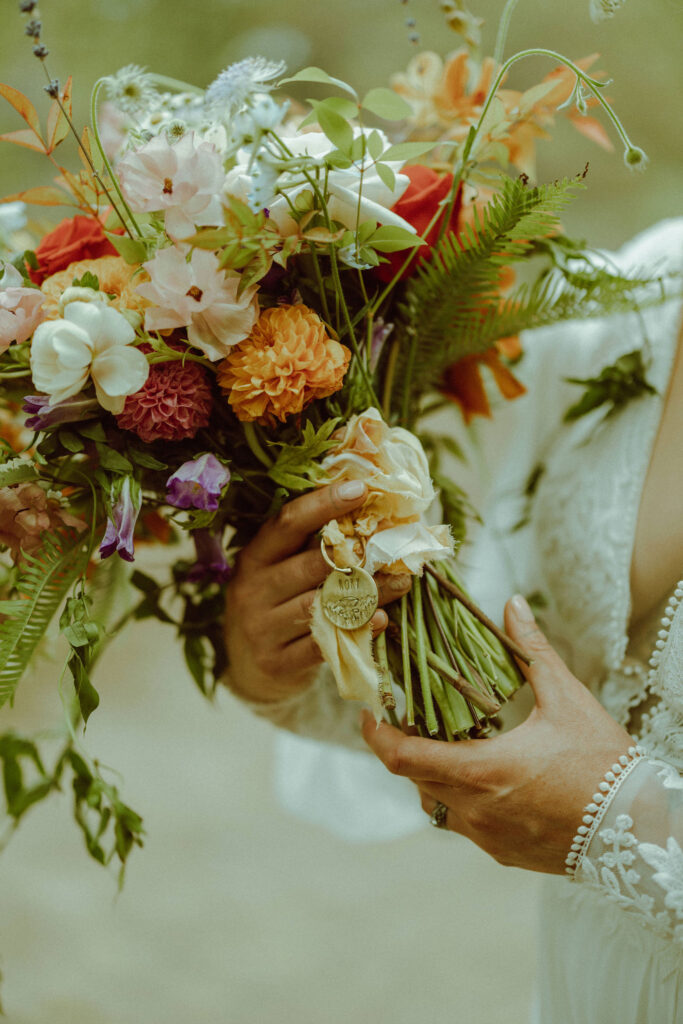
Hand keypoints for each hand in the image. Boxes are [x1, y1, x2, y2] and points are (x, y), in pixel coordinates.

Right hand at [224, 481, 411, 703]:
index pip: (287, 523)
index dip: (324, 504)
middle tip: (395, 542)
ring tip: (401, 580)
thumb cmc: (276, 607)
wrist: (249, 672)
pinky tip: (382, 618)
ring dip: (368, 592)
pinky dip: (358, 630)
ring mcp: (262, 628)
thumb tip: (363, 506)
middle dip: (357, 553)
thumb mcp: (278, 572)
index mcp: (254, 557)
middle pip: (310, 564)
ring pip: (324, 604)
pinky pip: (324, 644)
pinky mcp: (278, 662)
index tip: (361, 488)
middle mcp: (253, 590)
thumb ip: (308, 546)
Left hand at [361, 594, 632, 873]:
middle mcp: (475, 810)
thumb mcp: (566, 699)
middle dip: (404, 747)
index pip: (403, 758)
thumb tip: (511, 604)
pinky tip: (480, 774)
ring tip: (444, 742)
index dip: (376, 736)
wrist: (638, 830)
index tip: (367, 714)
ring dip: (430, 773)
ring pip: (434, 804)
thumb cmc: (603, 764)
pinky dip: (457, 796)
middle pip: (413, 779)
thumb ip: (531, 650)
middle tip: (408, 716)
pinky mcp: (501, 852)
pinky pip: (461, 823)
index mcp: (482, 771)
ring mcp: (487, 837)